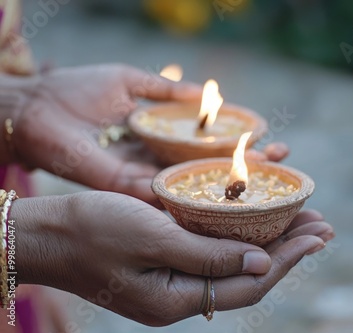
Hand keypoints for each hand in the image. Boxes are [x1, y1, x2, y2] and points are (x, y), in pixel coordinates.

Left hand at [12, 64, 287, 203]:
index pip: (213, 147)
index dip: (243, 146)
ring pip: (201, 189)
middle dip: (251, 171)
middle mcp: (161, 164)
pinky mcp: (132, 190)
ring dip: (236, 189)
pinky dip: (204, 200)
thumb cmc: (79, 90)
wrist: (37, 109)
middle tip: (285, 166)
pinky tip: (236, 200)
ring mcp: (149, 180)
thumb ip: (168, 91)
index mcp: (163, 139)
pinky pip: (174, 198)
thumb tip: (208, 94)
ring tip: (273, 185)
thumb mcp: (133, 82)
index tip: (274, 141)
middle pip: (213, 172)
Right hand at [14, 191, 333, 325]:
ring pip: (234, 265)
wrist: (48, 232)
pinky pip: (214, 255)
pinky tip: (256, 222)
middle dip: (288, 250)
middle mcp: (179, 296)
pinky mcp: (165, 263)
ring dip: (269, 243)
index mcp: (175, 299)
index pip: (248, 285)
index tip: (318, 235)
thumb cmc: (92, 229)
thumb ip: (208, 257)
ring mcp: (172, 280)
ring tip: (301, 221)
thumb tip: (263, 267)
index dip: (287, 260)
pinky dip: (241, 238)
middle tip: (322, 225)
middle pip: (247, 277)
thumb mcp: (153, 239)